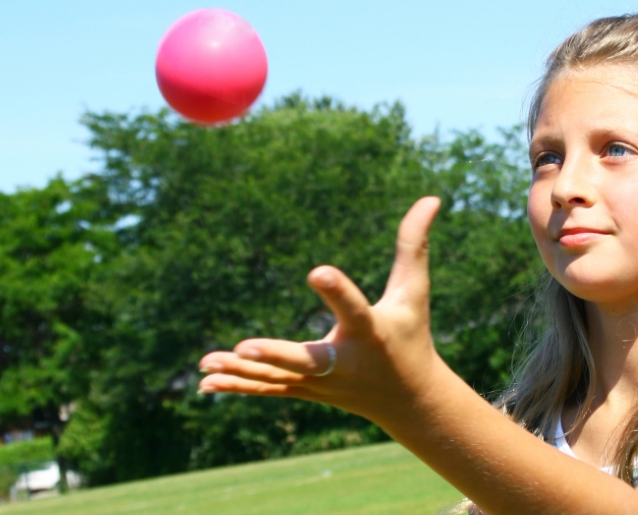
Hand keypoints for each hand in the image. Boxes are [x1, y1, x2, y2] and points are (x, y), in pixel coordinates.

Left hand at [197, 197, 446, 421]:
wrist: (409, 402)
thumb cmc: (411, 337)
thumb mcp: (414, 292)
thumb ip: (414, 246)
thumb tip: (432, 197)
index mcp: (370, 333)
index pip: (353, 309)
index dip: (337, 291)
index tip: (317, 270)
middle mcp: (344, 362)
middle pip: (307, 360)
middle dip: (276, 355)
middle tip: (245, 347)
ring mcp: (322, 384)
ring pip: (279, 379)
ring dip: (243, 373)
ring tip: (206, 362)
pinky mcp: (307, 392)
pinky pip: (269, 390)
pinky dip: (239, 387)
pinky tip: (205, 384)